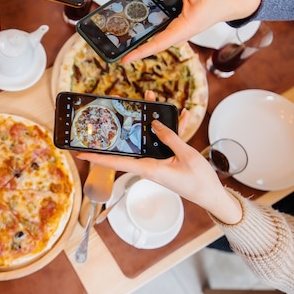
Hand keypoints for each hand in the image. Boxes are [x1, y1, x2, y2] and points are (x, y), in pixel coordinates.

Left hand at [76, 92, 242, 223]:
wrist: (212, 195)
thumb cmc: (199, 181)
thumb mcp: (185, 156)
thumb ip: (169, 138)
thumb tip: (154, 124)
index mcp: (149, 168)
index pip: (116, 163)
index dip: (97, 158)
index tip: (80, 153)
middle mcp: (149, 165)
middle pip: (130, 144)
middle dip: (124, 125)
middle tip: (115, 108)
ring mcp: (158, 162)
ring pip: (148, 137)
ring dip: (152, 119)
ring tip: (150, 98)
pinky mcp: (167, 159)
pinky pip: (165, 141)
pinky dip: (173, 128)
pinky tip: (179, 115)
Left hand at [120, 0, 261, 62]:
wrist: (230, 1)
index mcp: (183, 29)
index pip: (156, 45)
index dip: (139, 52)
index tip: (124, 60)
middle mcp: (176, 30)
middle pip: (149, 34)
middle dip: (133, 27)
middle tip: (117, 23)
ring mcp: (174, 25)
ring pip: (153, 18)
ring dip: (143, 5)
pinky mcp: (174, 17)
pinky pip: (159, 10)